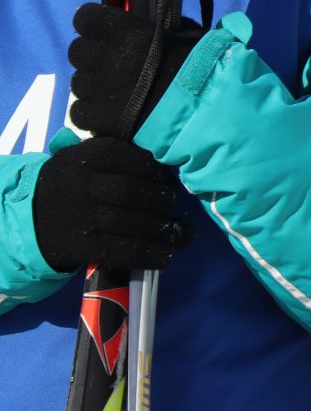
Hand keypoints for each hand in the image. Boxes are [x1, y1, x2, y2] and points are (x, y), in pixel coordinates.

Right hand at [32, 137, 190, 272]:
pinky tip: (166, 255)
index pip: (134, 159)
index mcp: (86, 156)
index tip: (169, 180)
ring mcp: (79, 217)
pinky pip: (122, 251)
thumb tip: (170, 165)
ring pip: (131, 223)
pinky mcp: (79, 247)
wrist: (28, 218)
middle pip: (133, 192)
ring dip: (164, 231)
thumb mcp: (85, 157)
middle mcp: (81, 185)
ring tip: (181, 234)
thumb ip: (120, 155)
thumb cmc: (71, 184)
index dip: (158, 172)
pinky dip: (150, 255)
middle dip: (162, 201)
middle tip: (173, 206)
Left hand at [67, 3, 204, 137]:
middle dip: (92, 56)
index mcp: (128, 32)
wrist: (208, 110)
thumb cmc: (203, 69)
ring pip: (78, 83)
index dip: (93, 24)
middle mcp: (108, 58)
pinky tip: (110, 113)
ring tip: (116, 94)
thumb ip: (156, 30)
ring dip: (94, 86)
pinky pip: (79, 112)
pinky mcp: (100, 118)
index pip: (85, 18)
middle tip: (112, 65)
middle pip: (77, 51)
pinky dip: (92, 113)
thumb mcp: (183, 36)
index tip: (103, 31)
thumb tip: (144, 26)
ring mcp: (101, 90)